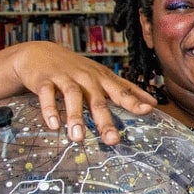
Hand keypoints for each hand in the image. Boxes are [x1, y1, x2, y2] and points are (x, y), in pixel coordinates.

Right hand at [13, 41, 153, 144]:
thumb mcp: (103, 76)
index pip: (121, 91)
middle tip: (112, 140)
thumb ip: (126, 90)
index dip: (134, 100)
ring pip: (73, 97)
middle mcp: (86, 78)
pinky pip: (47, 95)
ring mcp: (65, 78)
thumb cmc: (78, 69)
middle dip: (105, 120)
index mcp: (102, 79)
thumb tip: (153, 104)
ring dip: (76, 117)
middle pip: (97, 100)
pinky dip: (50, 110)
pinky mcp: (44, 80)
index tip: (148, 110)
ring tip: (78, 137)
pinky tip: (53, 125)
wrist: (40, 53)